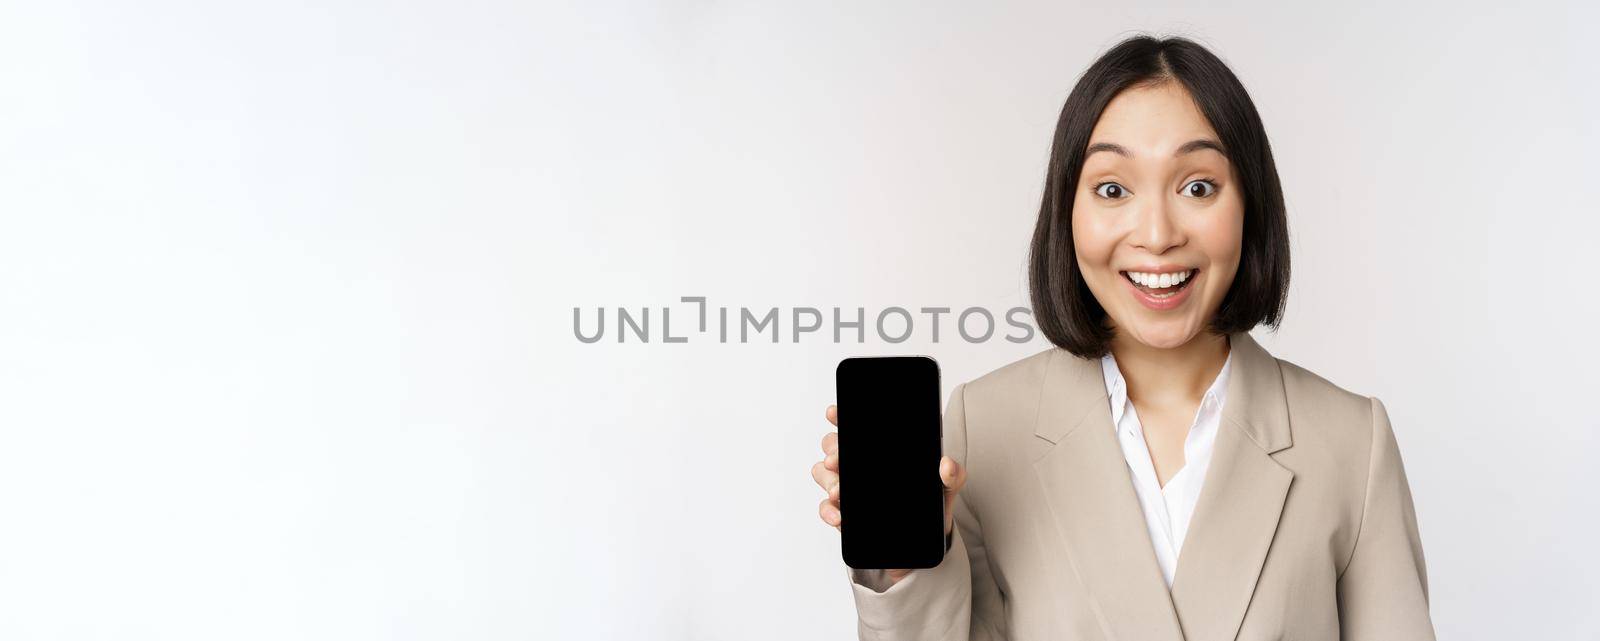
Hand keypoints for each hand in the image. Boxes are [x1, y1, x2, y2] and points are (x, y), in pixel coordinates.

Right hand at [813, 404, 966, 584]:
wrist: (925, 542)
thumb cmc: (931, 505)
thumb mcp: (945, 488)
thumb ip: (952, 475)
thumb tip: (946, 464)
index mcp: (880, 451)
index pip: (854, 427)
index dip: (840, 417)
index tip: (834, 413)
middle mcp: (858, 465)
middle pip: (832, 446)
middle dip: (832, 451)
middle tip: (838, 460)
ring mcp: (848, 489)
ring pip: (822, 473)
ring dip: (828, 480)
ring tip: (839, 491)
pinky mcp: (844, 513)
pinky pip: (826, 508)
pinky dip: (829, 511)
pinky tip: (840, 517)